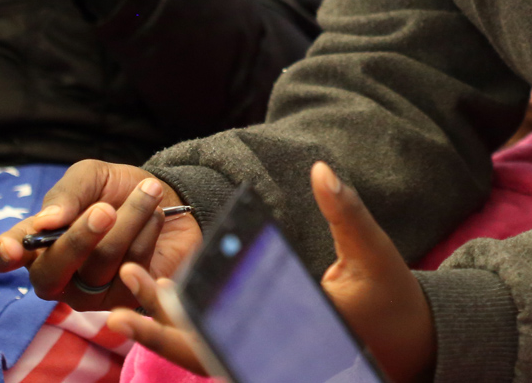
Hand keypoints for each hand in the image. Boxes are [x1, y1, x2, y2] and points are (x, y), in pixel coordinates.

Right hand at [0, 159, 201, 310]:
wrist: (165, 196)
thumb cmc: (117, 188)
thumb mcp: (90, 176)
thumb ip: (66, 194)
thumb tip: (43, 223)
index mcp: (37, 239)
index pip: (2, 256)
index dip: (2, 254)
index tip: (14, 248)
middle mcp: (56, 272)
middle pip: (50, 272)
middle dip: (80, 238)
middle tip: (107, 209)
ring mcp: (87, 292)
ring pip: (99, 264)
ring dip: (130, 219)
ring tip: (149, 191)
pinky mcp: (122, 299)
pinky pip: (131, 270)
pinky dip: (147, 234)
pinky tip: (155, 216)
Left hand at [107, 163, 436, 382]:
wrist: (414, 346)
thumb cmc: (393, 297)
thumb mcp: (373, 251)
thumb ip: (346, 212)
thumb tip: (321, 168)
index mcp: (300, 339)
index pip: (234, 337)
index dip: (190, 321)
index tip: (155, 296)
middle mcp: (278, 360)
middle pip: (208, 357)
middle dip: (161, 336)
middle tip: (117, 309)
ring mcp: (271, 365)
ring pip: (208, 360)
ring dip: (167, 337)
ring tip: (124, 307)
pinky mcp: (267, 360)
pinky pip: (220, 356)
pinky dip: (189, 338)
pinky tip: (160, 311)